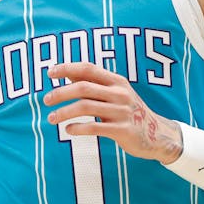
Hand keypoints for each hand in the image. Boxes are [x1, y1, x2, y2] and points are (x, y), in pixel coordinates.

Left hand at [44, 62, 182, 163]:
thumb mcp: (115, 93)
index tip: (49, 73)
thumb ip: (93, 83)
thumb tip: (67, 74)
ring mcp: (122, 111)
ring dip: (64, 112)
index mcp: (117, 81)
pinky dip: (78, 128)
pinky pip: (94, 127)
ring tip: (51, 118)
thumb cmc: (129, 112)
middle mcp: (120, 93)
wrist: (157, 135)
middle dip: (60, 93)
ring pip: (85, 107)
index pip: (88, 68)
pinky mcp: (122, 130)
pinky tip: (68, 130)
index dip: (67, 68)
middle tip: (46, 100)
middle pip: (83, 87)